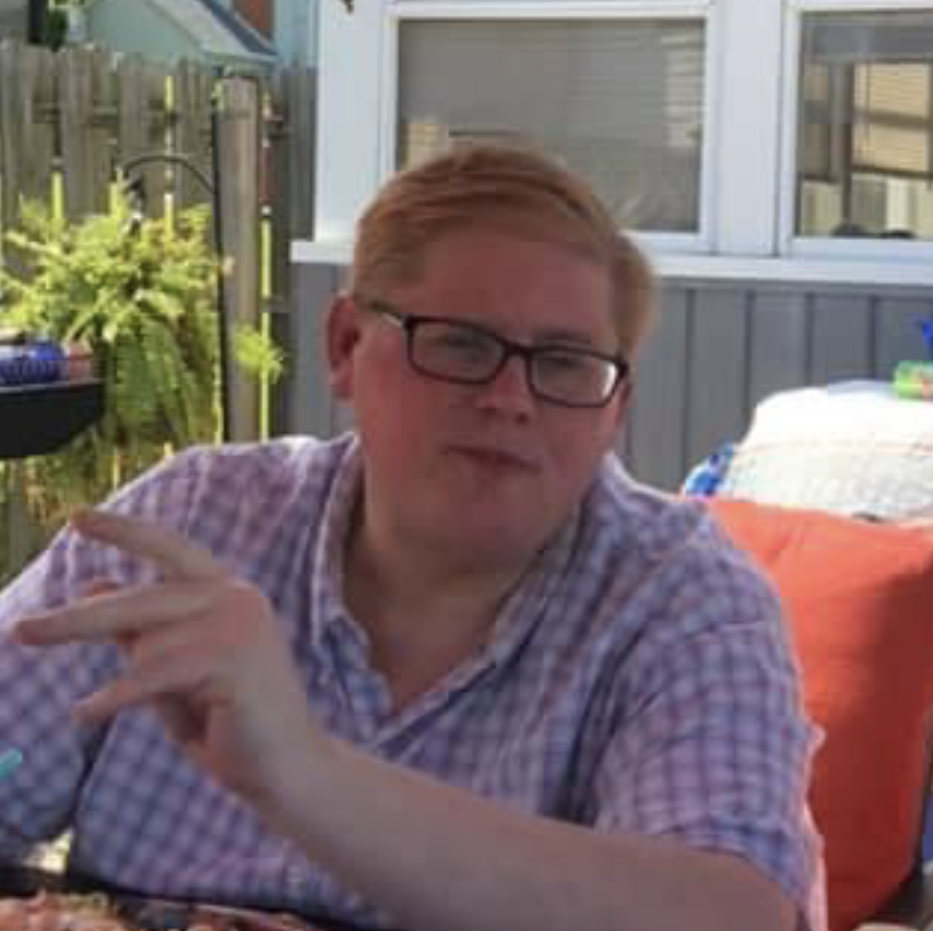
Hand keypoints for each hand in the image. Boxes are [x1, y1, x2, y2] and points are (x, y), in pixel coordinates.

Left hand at [15, 510, 323, 806]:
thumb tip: (94, 584)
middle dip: (77, 621)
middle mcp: (237, 598)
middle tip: (22, 632)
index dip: (124, 532)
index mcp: (229, 592)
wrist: (286, 768)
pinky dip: (113, 697)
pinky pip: (151, 676)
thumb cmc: (230, 722)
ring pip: (147, 644)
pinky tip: (84, 712)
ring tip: (130, 708)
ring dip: (129, 684)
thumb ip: (140, 629)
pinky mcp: (232, 660)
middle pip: (141, 601)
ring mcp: (239, 626)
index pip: (170, 549)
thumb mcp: (174, 671)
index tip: (78, 519)